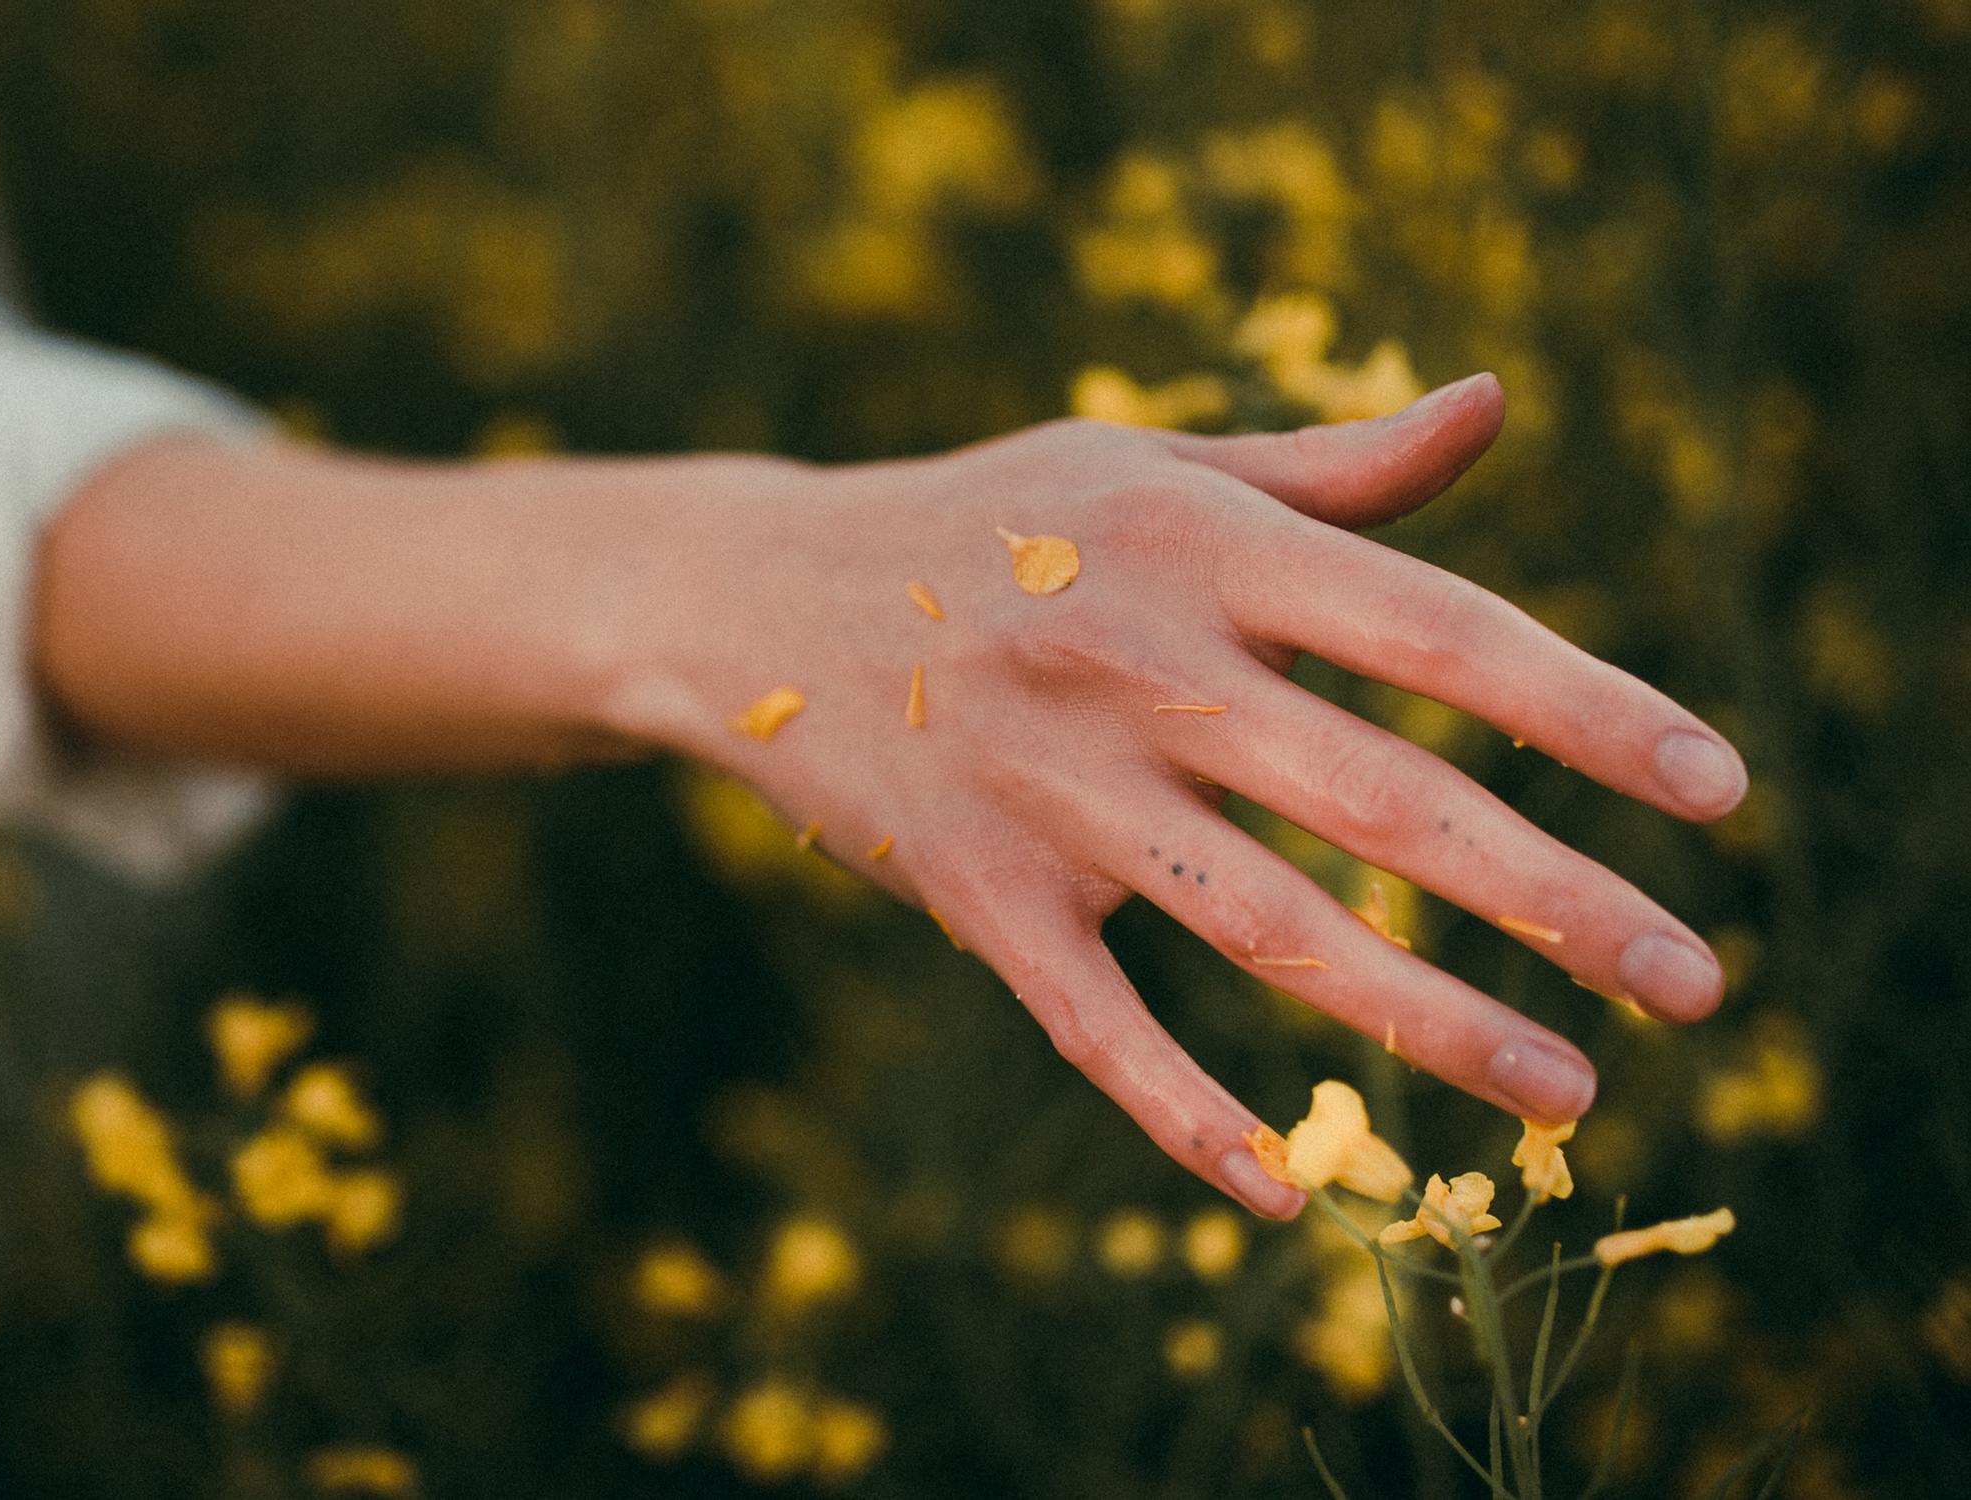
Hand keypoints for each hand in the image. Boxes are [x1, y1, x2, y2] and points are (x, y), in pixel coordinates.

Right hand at [626, 375, 1743, 1216]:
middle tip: (1691, 984)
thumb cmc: (985, 526)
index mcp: (1202, 544)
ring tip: (1567, 1092)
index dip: (1585, 709)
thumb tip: (1492, 405)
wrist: (754, 594)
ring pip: (1268, 928)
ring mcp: (1051, 787)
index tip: (1713, 791)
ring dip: (1428, 1025)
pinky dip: (1184, 1112)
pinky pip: (1094, 1024)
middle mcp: (1139, 664)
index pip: (1436, 629)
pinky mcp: (975, 892)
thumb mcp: (1144, 466)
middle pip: (1385, 799)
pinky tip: (1286, 1188)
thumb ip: (1327, 469)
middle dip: (1555, 900)